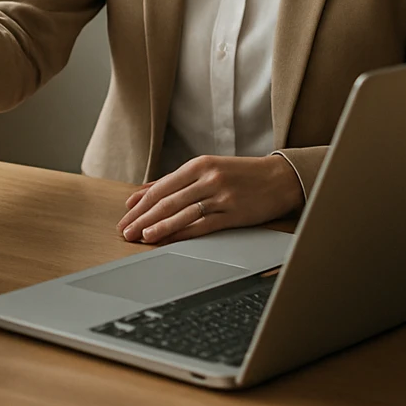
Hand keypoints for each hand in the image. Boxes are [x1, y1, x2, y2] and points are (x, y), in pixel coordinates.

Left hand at [117, 154, 302, 243]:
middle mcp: (207, 178)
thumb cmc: (241, 174)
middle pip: (167, 201)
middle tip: (125, 231)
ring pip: (182, 213)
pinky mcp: (233, 213)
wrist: (280, 178)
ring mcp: (220, 196)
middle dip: (142, 218)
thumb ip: (175, 181)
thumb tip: (142, 192)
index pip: (160, 187)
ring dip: (158, 227)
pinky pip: (202, 225)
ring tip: (140, 237)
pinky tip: (168, 240)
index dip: (140, 204)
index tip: (125, 216)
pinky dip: (182, 233)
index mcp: (198, 165)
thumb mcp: (208, 169)